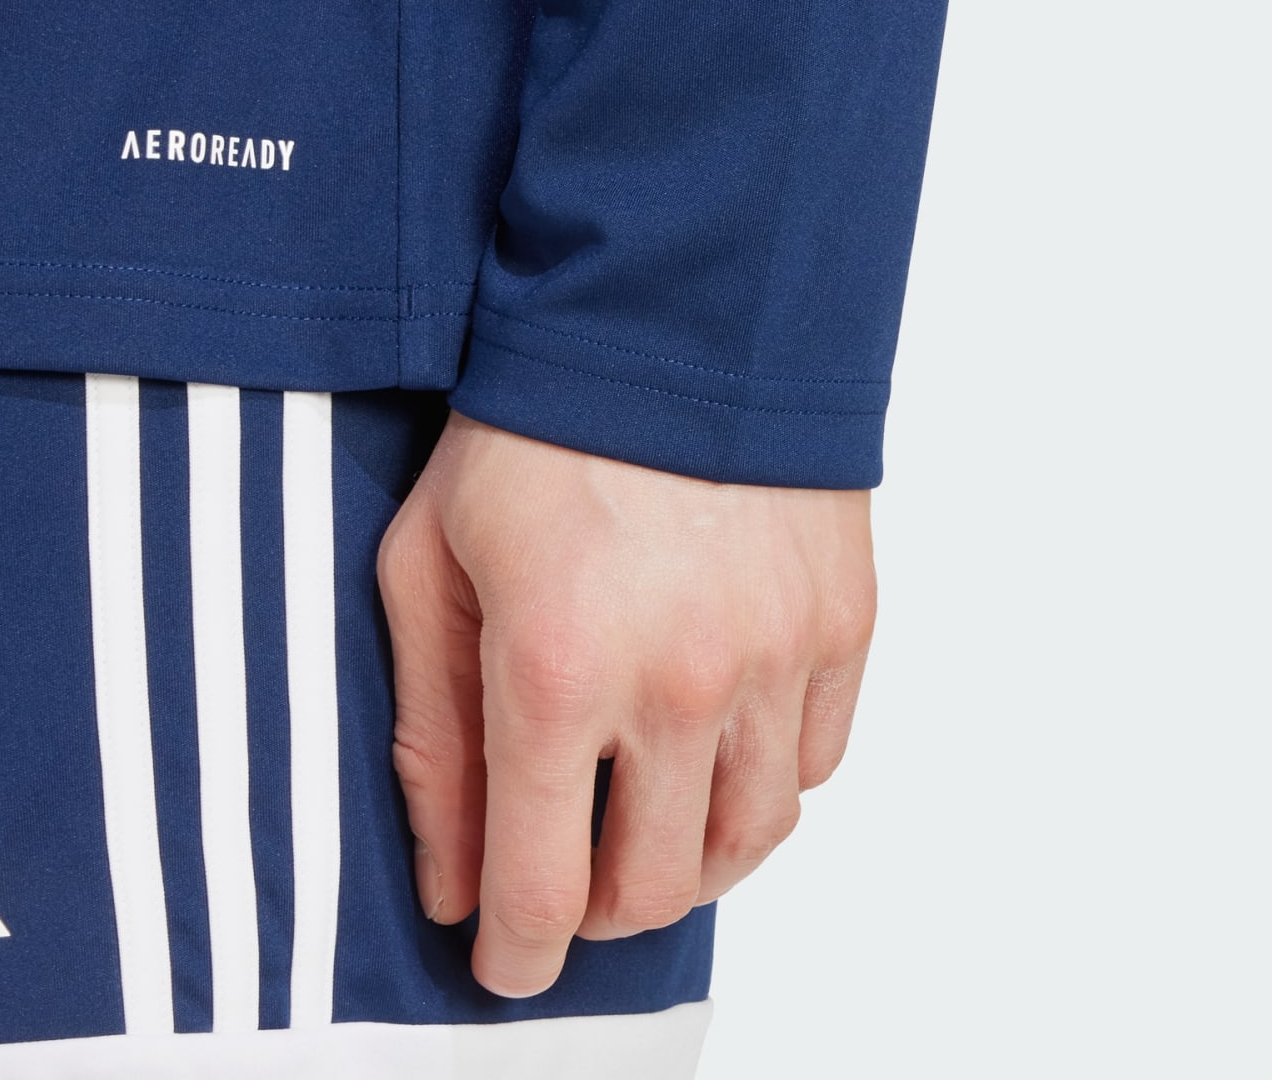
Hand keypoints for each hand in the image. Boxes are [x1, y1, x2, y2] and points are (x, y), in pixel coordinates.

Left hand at [375, 410, 875, 998]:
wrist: (668, 310)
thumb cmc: (531, 430)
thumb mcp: (429, 563)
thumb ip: (432, 733)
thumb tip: (448, 882)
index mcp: (557, 671)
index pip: (541, 888)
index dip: (515, 954)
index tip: (504, 961)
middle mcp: (681, 684)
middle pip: (654, 890)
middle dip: (596, 906)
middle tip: (566, 867)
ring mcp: (776, 656)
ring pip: (749, 842)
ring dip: (690, 859)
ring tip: (647, 819)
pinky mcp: (842, 622)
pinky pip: (818, 764)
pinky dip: (767, 782)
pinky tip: (720, 744)